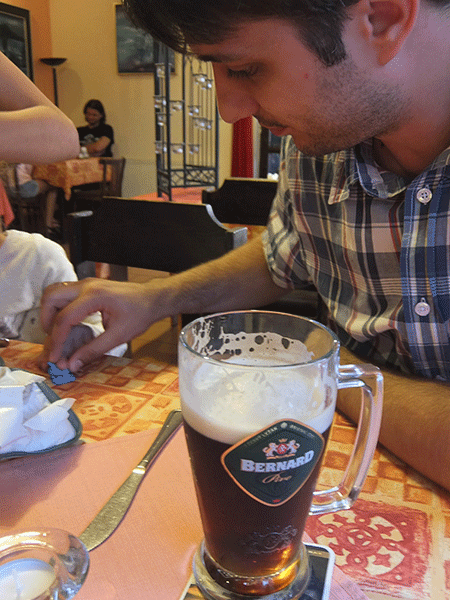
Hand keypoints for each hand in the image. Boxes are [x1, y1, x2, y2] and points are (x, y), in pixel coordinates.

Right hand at [40, 278, 157, 371]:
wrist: (152, 299)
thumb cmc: (140, 314)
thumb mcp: (119, 336)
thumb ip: (93, 350)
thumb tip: (73, 364)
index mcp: (94, 296)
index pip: (64, 318)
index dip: (57, 340)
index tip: (56, 357)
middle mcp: (86, 286)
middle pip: (50, 297)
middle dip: (46, 320)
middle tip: (53, 340)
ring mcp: (86, 284)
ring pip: (54, 292)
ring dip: (50, 312)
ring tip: (58, 333)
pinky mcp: (87, 287)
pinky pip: (64, 294)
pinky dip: (59, 309)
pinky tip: (68, 325)